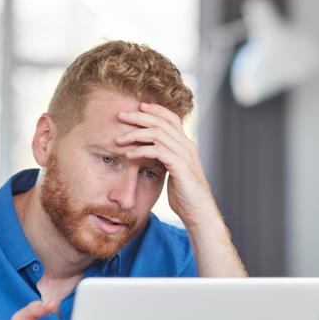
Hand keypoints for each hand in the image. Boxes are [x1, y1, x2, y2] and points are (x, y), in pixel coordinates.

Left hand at [115, 102, 218, 228]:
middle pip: (161, 122)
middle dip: (139, 117)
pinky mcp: (180, 166)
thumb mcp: (174, 172)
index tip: (137, 107)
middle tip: (120, 116)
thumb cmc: (185, 195)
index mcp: (186, 145)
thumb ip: (166, 159)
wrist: (199, 212)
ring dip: (135, 134)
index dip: (154, 110)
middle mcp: (187, 146)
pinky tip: (129, 155)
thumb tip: (151, 153)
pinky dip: (140, 151)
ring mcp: (184, 155)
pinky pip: (157, 152)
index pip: (171, 118)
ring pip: (157, 134)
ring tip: (119, 139)